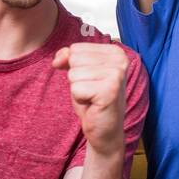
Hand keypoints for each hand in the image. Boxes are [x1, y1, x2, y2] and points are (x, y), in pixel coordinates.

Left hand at [53, 43, 128, 158]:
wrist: (105, 129)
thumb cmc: (93, 100)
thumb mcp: (79, 73)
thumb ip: (68, 57)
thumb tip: (58, 59)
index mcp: (115, 51)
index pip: (76, 48)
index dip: (75, 67)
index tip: (90, 80)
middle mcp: (120, 59)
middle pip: (74, 58)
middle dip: (76, 78)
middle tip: (91, 91)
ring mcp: (117, 74)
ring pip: (73, 73)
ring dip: (78, 89)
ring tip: (92, 97)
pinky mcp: (110, 90)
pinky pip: (76, 88)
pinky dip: (79, 99)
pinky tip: (93, 104)